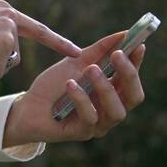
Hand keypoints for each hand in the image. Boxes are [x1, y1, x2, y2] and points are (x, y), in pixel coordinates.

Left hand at [3, 30, 146, 145]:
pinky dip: (81, 98)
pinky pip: (90, 117)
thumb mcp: (77, 62)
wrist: (27, 105)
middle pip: (134, 97)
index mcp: (112, 92)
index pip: (132, 78)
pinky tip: (70, 84)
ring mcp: (99, 124)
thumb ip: (100, 50)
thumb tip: (125, 33)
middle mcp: (110, 109)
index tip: (138, 44)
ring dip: (106, 87)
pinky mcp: (83, 133)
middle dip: (128, 74)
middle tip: (117, 55)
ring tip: (90, 69)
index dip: (137, 62)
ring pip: (117, 111)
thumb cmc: (54, 85)